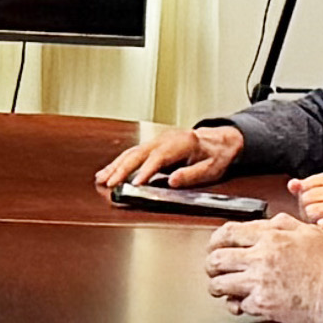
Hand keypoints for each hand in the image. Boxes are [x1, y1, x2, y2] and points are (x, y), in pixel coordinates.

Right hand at [95, 119, 244, 193]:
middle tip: (110, 183)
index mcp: (182, 142)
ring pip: (132, 152)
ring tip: (102, 179)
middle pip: (139, 153)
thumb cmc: (216, 155)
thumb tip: (172, 181)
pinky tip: (109, 171)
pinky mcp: (153, 145)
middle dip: (122, 169)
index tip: (134, 184)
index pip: (159, 158)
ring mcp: (158, 141)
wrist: (220, 141)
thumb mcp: (212, 168)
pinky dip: (119, 162)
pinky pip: (133, 153)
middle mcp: (166, 139)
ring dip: (116, 166)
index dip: (145, 171)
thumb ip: (192, 175)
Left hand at [204, 217, 322, 322]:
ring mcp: (259, 282)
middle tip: (213, 269)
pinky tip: (241, 303)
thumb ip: (285, 224)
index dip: (215, 240)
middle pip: (217, 259)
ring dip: (217, 286)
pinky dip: (236, 305)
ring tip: (221, 287)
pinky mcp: (262, 304)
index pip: (228, 233)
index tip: (214, 246)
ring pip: (220, 283)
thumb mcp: (310, 233)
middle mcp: (261, 258)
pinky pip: (237, 305)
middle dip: (210, 265)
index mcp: (270, 238)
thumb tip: (268, 222)